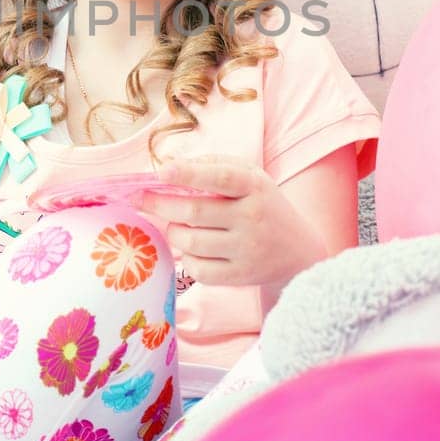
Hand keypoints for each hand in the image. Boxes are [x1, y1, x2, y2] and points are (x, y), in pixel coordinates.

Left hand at [141, 155, 325, 290]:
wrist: (298, 251)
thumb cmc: (262, 205)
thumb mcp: (250, 176)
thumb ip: (213, 164)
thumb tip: (169, 165)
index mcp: (254, 186)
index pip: (220, 177)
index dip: (189, 174)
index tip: (162, 172)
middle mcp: (252, 218)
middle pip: (195, 212)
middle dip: (160, 205)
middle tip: (141, 199)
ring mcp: (247, 249)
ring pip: (191, 242)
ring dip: (174, 232)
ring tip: (177, 225)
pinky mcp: (240, 276)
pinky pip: (199, 269)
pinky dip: (187, 258)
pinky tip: (192, 249)